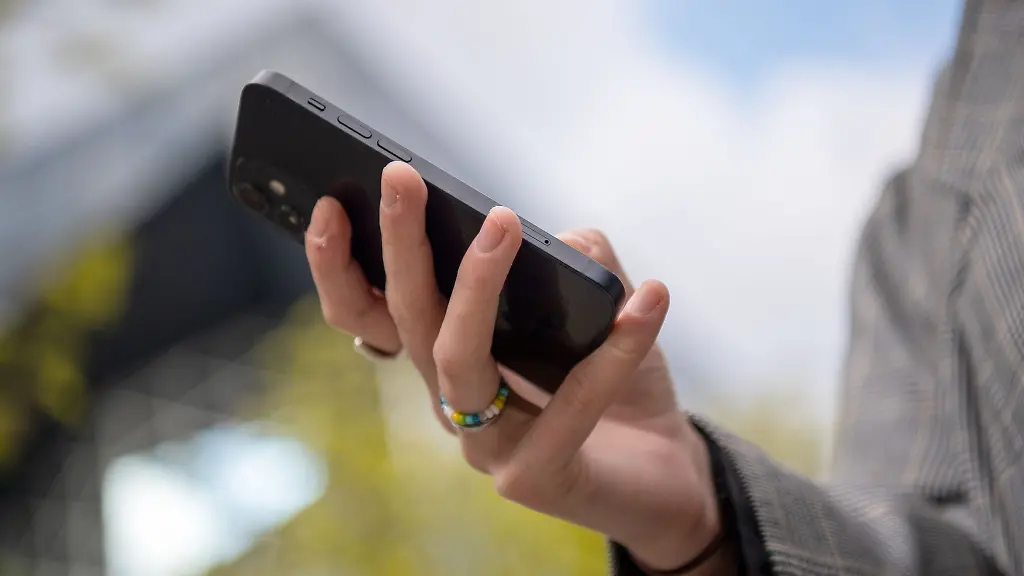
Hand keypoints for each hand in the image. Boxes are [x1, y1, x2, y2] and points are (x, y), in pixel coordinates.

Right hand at [305, 161, 731, 572]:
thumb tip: (565, 240)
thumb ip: (580, 263)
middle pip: (406, 321)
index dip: (338, 265)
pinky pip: (570, 405)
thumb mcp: (600, 308)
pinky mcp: (535, 478)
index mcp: (448, 358)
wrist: (668, 472)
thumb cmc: (621, 386)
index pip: (373, 314)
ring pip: (458, 359)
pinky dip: (614, 349)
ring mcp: (486, 448)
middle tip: (399, 177)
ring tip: (505, 221)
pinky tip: (650, 298)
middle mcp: (452, 403)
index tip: (329, 201)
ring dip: (475, 284)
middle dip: (398, 244)